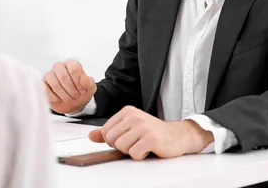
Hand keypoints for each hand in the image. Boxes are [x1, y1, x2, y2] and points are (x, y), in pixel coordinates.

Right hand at [43, 59, 96, 114]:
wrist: (73, 103)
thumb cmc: (81, 92)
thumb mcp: (90, 88)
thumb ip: (89, 82)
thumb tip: (83, 80)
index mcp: (71, 63)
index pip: (74, 68)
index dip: (79, 82)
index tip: (83, 90)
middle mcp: (59, 66)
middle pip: (63, 76)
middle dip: (71, 90)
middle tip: (76, 96)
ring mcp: (49, 75)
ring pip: (55, 84)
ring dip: (64, 95)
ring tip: (69, 98)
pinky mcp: (42, 84)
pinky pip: (46, 91)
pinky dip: (55, 98)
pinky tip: (60, 99)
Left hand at [88, 106, 213, 159]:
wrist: (176, 136)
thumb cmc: (152, 133)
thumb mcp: (129, 129)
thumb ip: (109, 132)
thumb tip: (91, 136)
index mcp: (127, 111)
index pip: (105, 131)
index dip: (114, 141)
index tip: (127, 138)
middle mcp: (134, 116)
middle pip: (112, 140)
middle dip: (122, 146)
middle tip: (136, 142)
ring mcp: (143, 126)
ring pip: (122, 147)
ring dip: (132, 151)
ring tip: (142, 145)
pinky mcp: (151, 138)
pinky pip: (134, 154)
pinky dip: (141, 155)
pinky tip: (149, 149)